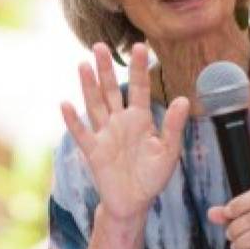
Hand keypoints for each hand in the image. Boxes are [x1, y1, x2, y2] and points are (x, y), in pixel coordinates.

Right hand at [60, 42, 188, 222]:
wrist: (133, 203)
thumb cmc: (152, 177)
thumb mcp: (169, 152)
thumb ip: (174, 127)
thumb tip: (183, 99)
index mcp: (140, 119)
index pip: (139, 88)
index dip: (138, 68)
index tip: (139, 46)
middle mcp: (120, 122)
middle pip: (110, 90)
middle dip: (105, 69)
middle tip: (100, 45)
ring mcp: (104, 135)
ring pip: (94, 105)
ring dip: (88, 86)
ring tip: (83, 65)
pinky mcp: (93, 151)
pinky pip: (82, 133)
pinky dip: (73, 121)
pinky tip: (66, 104)